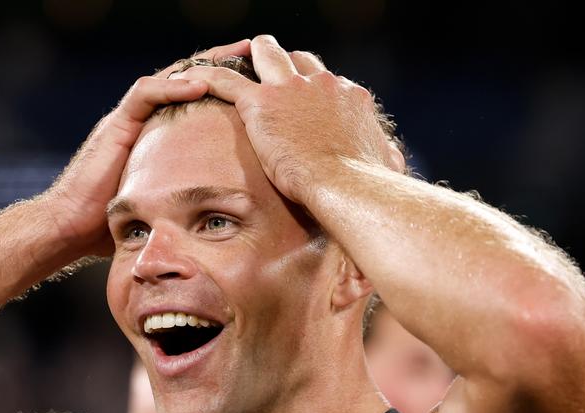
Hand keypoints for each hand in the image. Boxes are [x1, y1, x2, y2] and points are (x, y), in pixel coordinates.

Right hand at [39, 40, 251, 257]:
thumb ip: (182, 197)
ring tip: (233, 57)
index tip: (253, 78)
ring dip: (201, 66)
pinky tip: (199, 84)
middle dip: (218, 63)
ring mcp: (127, 120)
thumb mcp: (160, 206)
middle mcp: (141, 121)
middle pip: (183, 78)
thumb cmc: (110, 226)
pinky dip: (172, 87)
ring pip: (167, 77)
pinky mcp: (115, 126)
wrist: (69, 229)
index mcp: (154, 135)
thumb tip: (219, 214)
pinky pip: (144, 94)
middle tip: (250, 50)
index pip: (191, 98)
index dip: (222, 84)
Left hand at [172, 35, 404, 206]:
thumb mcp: (386, 165)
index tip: (303, 102)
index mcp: (350, 97)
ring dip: (251, 56)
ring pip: (266, 53)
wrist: (347, 186)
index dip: (314, 89)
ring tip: (234, 61)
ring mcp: (291, 89)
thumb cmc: (368, 186)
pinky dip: (207, 78)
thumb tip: (394, 160)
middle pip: (301, 59)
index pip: (329, 81)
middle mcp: (323, 84)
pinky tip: (190, 81)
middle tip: (270, 74)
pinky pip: (225, 80)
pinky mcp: (261, 103)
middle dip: (286, 64)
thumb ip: (386, 157)